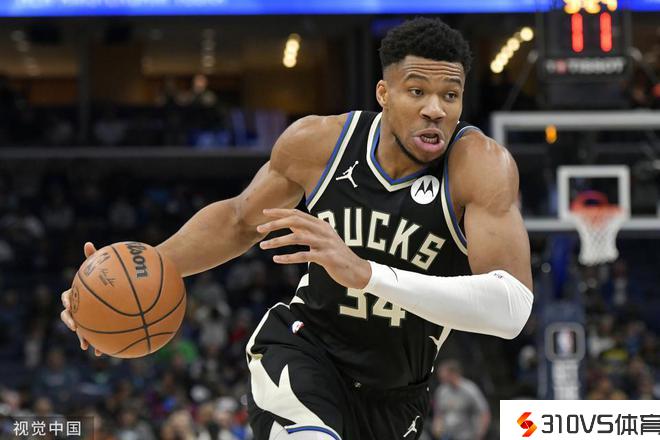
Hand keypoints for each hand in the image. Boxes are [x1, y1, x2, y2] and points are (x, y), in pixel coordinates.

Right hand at [60, 241, 102, 355]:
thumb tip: (88, 243)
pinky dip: (99, 345)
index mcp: (78, 293)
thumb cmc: (109, 275)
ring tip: (86, 345)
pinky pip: (96, 337)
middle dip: (70, 322)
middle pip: (69, 316)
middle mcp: (80, 306)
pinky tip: (104, 353)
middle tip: (75, 326)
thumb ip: (94, 257)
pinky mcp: (99, 327)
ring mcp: (88, 317)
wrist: (122, 289)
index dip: (67, 302)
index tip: (70, 305)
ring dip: (83, 337)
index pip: (67, 297)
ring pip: (81, 329)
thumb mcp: (102, 266)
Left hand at [257, 208, 371, 289]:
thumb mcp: (323, 239)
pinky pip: (304, 255)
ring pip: (297, 237)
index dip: (280, 212)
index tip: (264, 212)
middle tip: (259, 228)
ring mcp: (325, 243)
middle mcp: (323, 230)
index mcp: (321, 224)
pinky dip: (288, 257)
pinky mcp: (326, 257)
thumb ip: (308, 231)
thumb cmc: (337, 255)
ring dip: (278, 241)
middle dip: (275, 224)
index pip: (297, 213)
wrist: (357, 270)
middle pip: (295, 221)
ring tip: (264, 246)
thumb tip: (290, 223)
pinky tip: (277, 259)